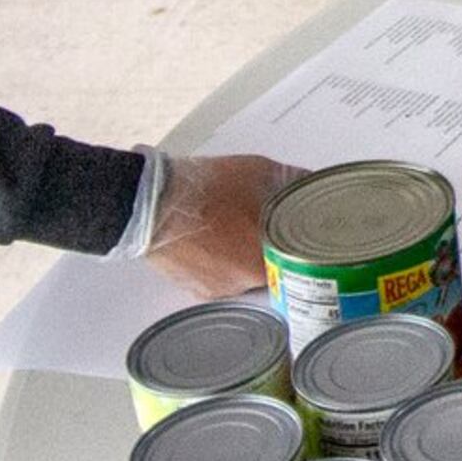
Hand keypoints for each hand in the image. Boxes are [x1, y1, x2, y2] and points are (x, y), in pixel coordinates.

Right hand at [142, 153, 303, 297]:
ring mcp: (217, 289)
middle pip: (273, 272)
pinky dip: (225, 264)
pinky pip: (221, 280)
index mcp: (263, 259)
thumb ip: (292, 180)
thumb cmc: (203, 189)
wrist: (150, 203)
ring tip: (241, 231)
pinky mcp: (195, 288)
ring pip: (246, 277)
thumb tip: (310, 180)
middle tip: (272, 229)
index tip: (307, 239)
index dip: (305, 251)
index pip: (299, 266)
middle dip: (276, 252)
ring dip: (248, 259)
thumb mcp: (259, 172)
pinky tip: (220, 242)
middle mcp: (242, 282)